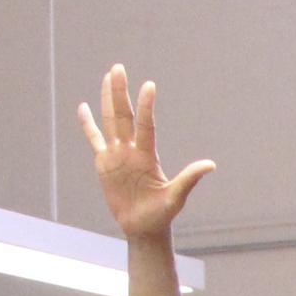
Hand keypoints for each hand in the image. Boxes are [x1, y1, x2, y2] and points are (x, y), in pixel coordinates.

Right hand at [79, 66, 216, 238]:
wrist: (144, 227)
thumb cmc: (162, 213)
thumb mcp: (176, 197)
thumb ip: (189, 179)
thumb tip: (211, 165)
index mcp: (148, 156)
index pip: (146, 125)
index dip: (146, 107)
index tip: (149, 85)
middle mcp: (132, 150)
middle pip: (123, 116)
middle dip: (120, 92)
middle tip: (118, 67)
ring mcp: (117, 155)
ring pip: (110, 121)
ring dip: (108, 99)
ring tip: (108, 77)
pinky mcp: (104, 164)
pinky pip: (94, 140)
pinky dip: (88, 125)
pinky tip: (84, 107)